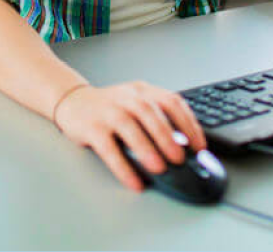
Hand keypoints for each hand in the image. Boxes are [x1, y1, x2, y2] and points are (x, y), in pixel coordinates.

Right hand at [52, 82, 206, 191]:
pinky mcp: (91, 127)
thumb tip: (184, 148)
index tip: (199, 145)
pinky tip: (133, 181)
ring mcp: (107, 111)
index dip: (188, 123)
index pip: (171, 101)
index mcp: (142, 91)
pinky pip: (108, 148)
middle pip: (150, 113)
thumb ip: (157, 118)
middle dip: (167, 137)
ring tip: (159, 168)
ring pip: (129, 127)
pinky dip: (122, 167)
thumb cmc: (110, 107)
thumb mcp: (135, 103)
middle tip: (180, 158)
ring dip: (146, 148)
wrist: (73, 101)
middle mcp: (126, 97)